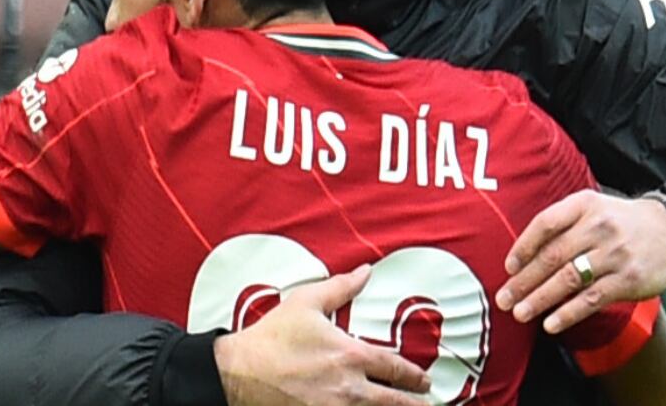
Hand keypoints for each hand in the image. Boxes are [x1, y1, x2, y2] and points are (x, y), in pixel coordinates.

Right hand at [215, 264, 431, 405]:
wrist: (239, 372)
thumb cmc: (271, 338)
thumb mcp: (307, 302)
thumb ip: (341, 287)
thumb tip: (365, 272)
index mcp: (351, 355)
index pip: (396, 369)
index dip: (414, 377)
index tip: (424, 381)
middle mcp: (349, 389)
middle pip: (395, 403)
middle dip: (415, 405)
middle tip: (426, 405)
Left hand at [495, 191, 665, 333]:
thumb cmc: (620, 222)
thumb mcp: (593, 208)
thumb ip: (562, 225)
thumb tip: (522, 256)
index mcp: (584, 205)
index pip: (546, 223)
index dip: (523, 246)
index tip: (508, 268)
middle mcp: (598, 227)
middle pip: (553, 256)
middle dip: (524, 281)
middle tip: (503, 299)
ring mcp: (614, 254)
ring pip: (569, 279)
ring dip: (540, 299)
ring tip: (520, 314)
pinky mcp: (628, 279)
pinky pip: (592, 299)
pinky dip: (568, 313)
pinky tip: (551, 324)